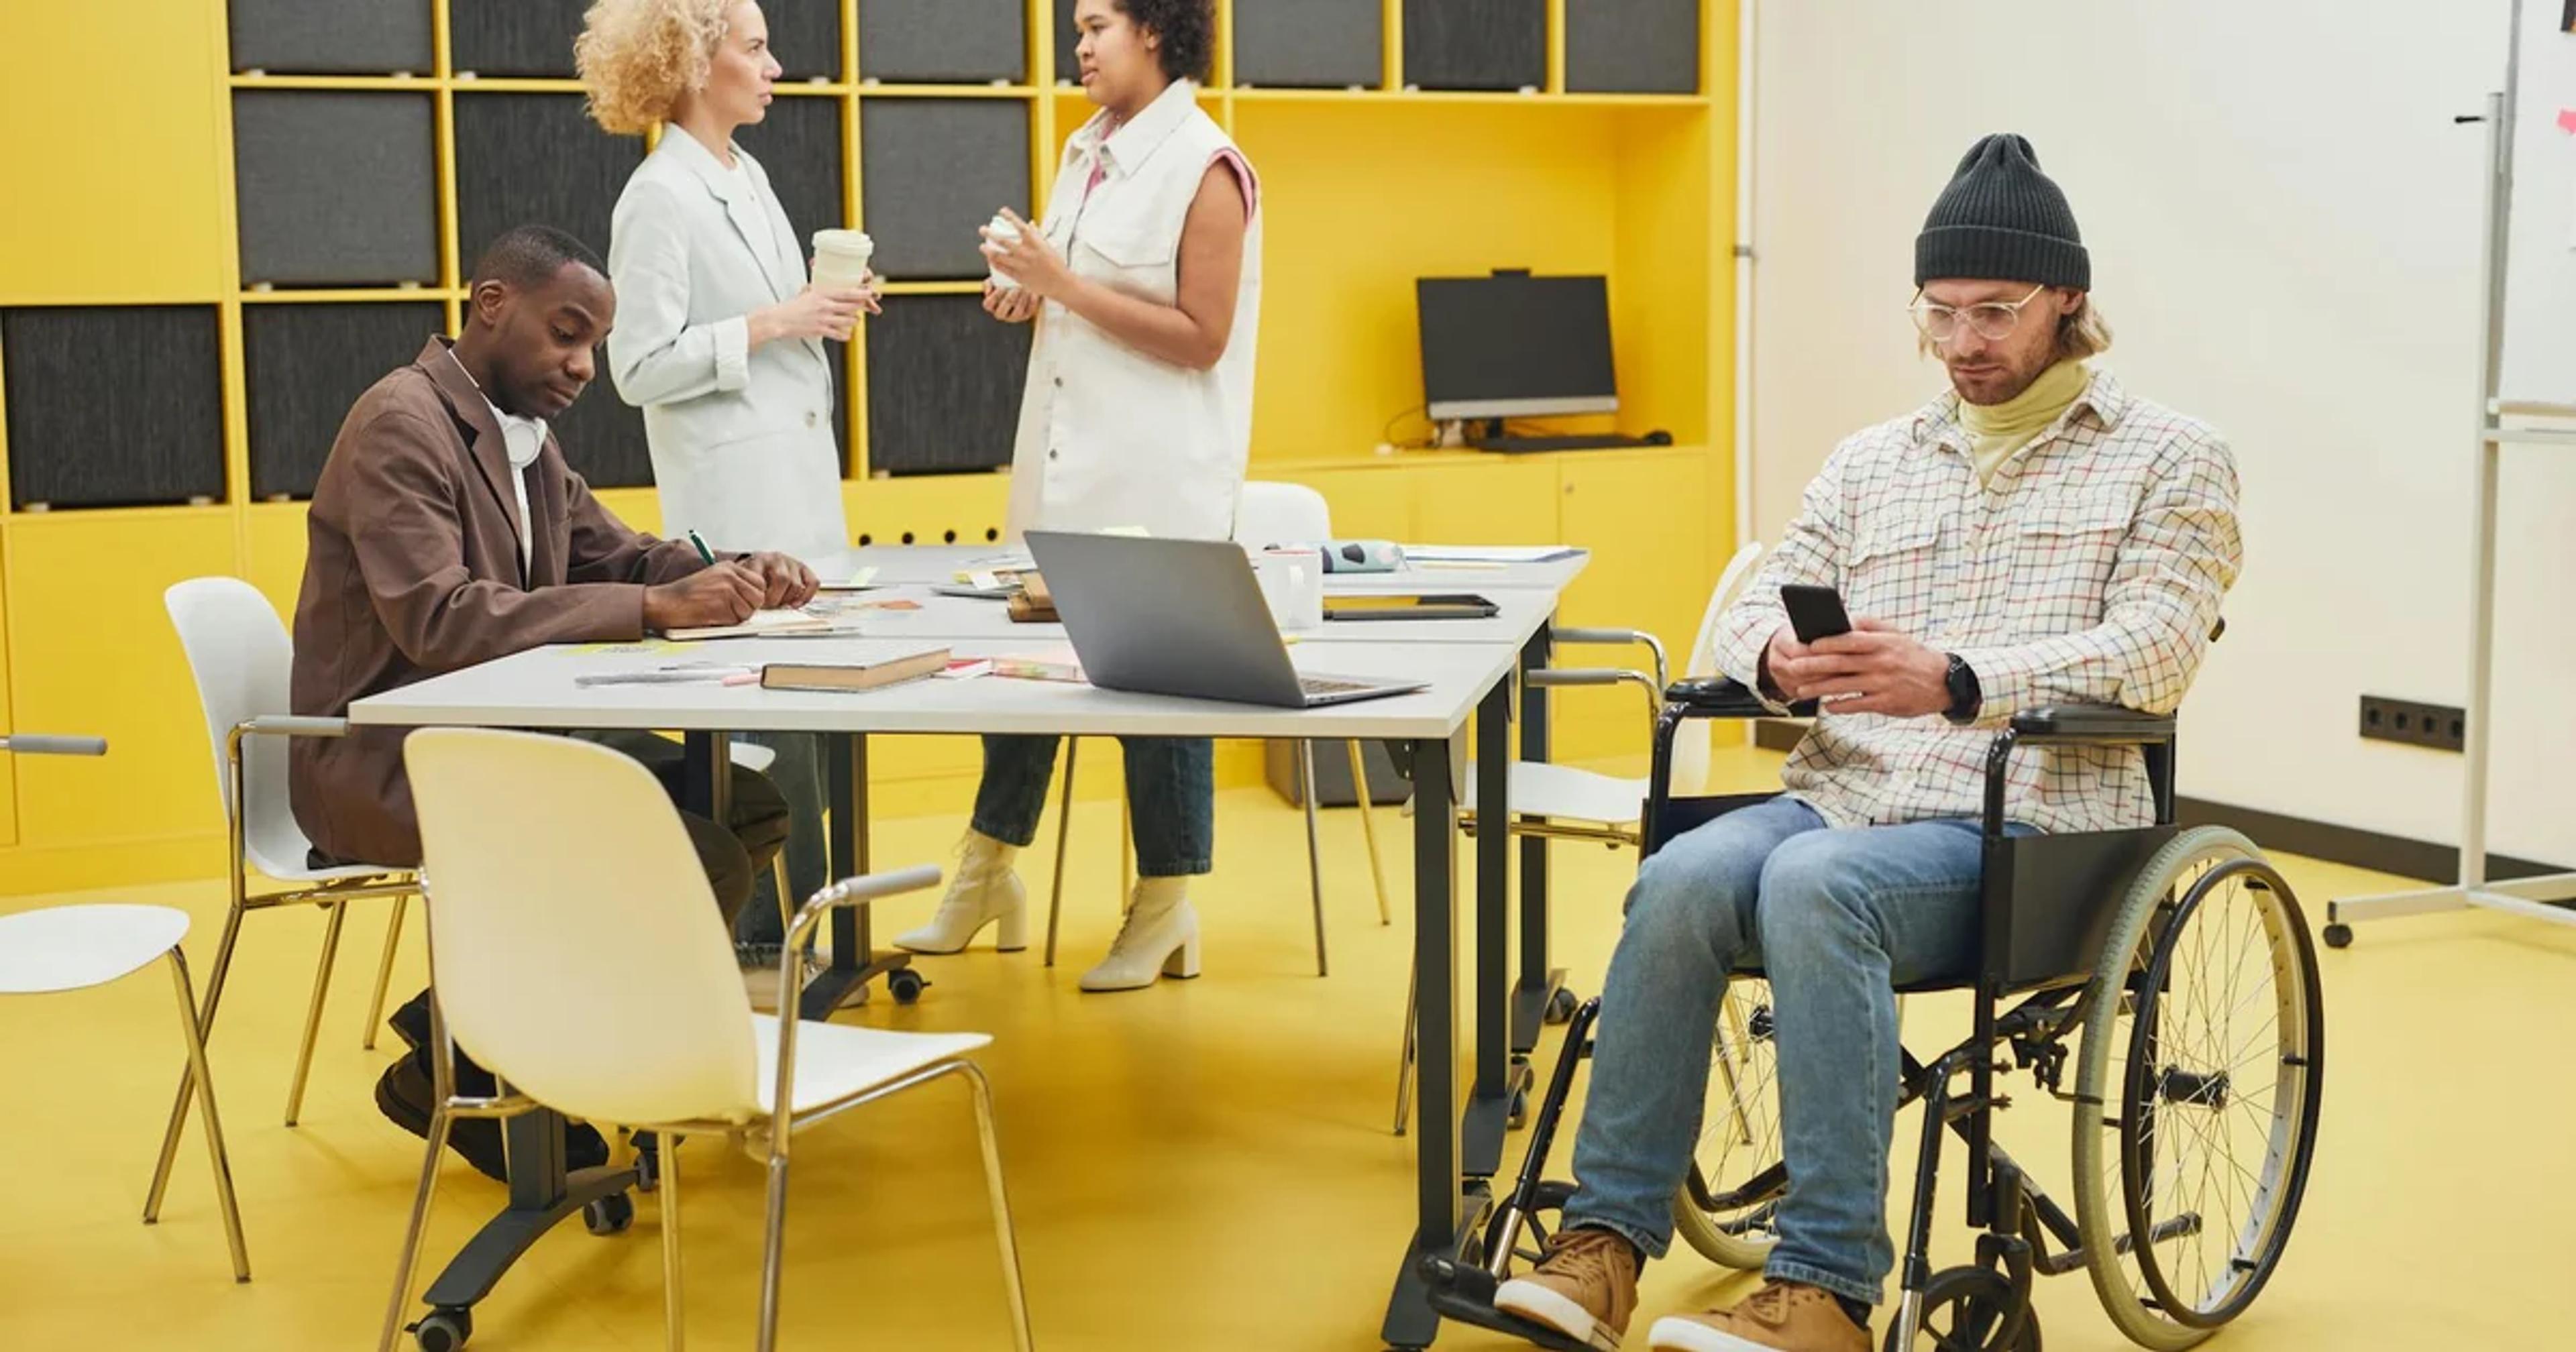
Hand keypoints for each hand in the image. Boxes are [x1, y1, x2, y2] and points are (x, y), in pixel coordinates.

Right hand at [643, 563, 763, 630]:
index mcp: (729, 567)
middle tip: (733, 610)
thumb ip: (735, 583)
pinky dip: (726, 622)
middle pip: (758, 598)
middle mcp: (730, 576)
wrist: (667, 602)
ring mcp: (726, 590)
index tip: (744, 601)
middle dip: (749, 608)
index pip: (760, 583)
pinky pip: (736, 620)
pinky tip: (712, 615)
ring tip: (719, 612)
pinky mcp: (721, 605)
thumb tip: (757, 598)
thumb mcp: (713, 578)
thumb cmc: (687, 594)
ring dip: (737, 617)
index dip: (754, 596)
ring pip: (749, 611)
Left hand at [742, 551, 818, 608]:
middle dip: (776, 598)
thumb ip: (750, 588)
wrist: (759, 564)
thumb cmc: (752, 576)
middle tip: (770, 605)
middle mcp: (777, 558)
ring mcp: (792, 562)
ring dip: (788, 599)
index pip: (765, 578)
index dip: (763, 595)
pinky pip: (813, 582)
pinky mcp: (803, 569)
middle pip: (783, 580)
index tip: (759, 603)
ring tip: (780, 603)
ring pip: (796, 584)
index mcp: (760, 559)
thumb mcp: (745, 580)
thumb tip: (754, 603)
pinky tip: (796, 603)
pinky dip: (806, 596)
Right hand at [750, 284, 872, 346]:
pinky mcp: (821, 330)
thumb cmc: (791, 307)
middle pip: (851, 306)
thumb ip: (817, 290)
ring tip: (854, 320)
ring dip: (854, 321)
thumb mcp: (805, 293)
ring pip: (848, 321)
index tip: (870, 292)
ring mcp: (824, 319)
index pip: (846, 292)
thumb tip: (823, 286)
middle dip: (861, 307)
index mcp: (821, 294)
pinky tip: (846, 334)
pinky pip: (840, 334)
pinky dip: (845, 335)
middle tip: (866, 306)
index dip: (861, 293)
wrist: (779, 320)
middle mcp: (825, 306)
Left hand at [980, 208, 1072, 300]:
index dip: (1010, 217)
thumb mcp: (1047, 246)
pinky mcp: (1019, 277)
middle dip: (990, 234)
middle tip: (982, 230)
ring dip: (988, 251)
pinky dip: (994, 263)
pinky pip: (1002, 269)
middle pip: (1003, 241)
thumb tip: (1030, 224)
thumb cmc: (1055, 263)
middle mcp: (1027, 253)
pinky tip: (990, 259)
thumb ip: (1036, 235)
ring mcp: (1022, 265)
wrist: (1060, 283)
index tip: (1002, 211)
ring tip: (982, 247)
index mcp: (1036, 243)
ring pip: (999, 256)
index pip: (1020, 226)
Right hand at [981, 277, 1039, 323]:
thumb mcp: (995, 280)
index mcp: (991, 305)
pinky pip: (1029, 311)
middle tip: (1017, 288)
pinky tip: (1033, 293)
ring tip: (1025, 289)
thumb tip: (990, 288)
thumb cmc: (1004, 282)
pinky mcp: (1025, 316)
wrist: (1020, 286)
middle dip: (1009, 300)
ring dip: (1021, 301)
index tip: (1003, 287)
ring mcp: (1013, 317)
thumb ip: (990, 282)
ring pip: (1016, 314)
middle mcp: (1001, 314)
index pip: (988, 304)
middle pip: (1001, 312)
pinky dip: (1032, 302)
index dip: (995, 297)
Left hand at [1765, 617, 1952, 717]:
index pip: (1851, 640)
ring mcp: (1883, 684)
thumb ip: (1869, 625)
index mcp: (1883, 643)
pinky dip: (1839, 705)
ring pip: (1844, 686)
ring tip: (1801, 690)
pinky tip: (1826, 705)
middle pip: (1841, 664)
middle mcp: (1882, 663)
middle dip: (1813, 666)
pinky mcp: (1886, 703)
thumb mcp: (1895, 634)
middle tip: (1792, 668)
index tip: (1809, 644)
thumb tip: (1843, 618)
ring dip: (1819, 688)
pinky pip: (1856, 705)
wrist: (1943, 681)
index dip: (1829, 642)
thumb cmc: (1911, 654)